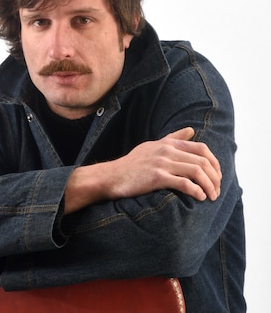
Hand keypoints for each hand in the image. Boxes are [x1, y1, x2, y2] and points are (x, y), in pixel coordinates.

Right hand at [64, 127, 221, 213]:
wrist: (112, 176)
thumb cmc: (133, 163)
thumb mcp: (153, 145)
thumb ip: (173, 138)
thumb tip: (191, 131)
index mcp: (168, 143)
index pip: (201, 149)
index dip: (214, 163)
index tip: (217, 177)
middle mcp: (167, 150)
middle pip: (202, 161)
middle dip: (214, 177)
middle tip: (217, 191)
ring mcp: (162, 163)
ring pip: (196, 171)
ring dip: (209, 186)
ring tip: (211, 197)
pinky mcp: (156, 177)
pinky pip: (183, 183)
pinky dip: (196, 191)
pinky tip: (199, 198)